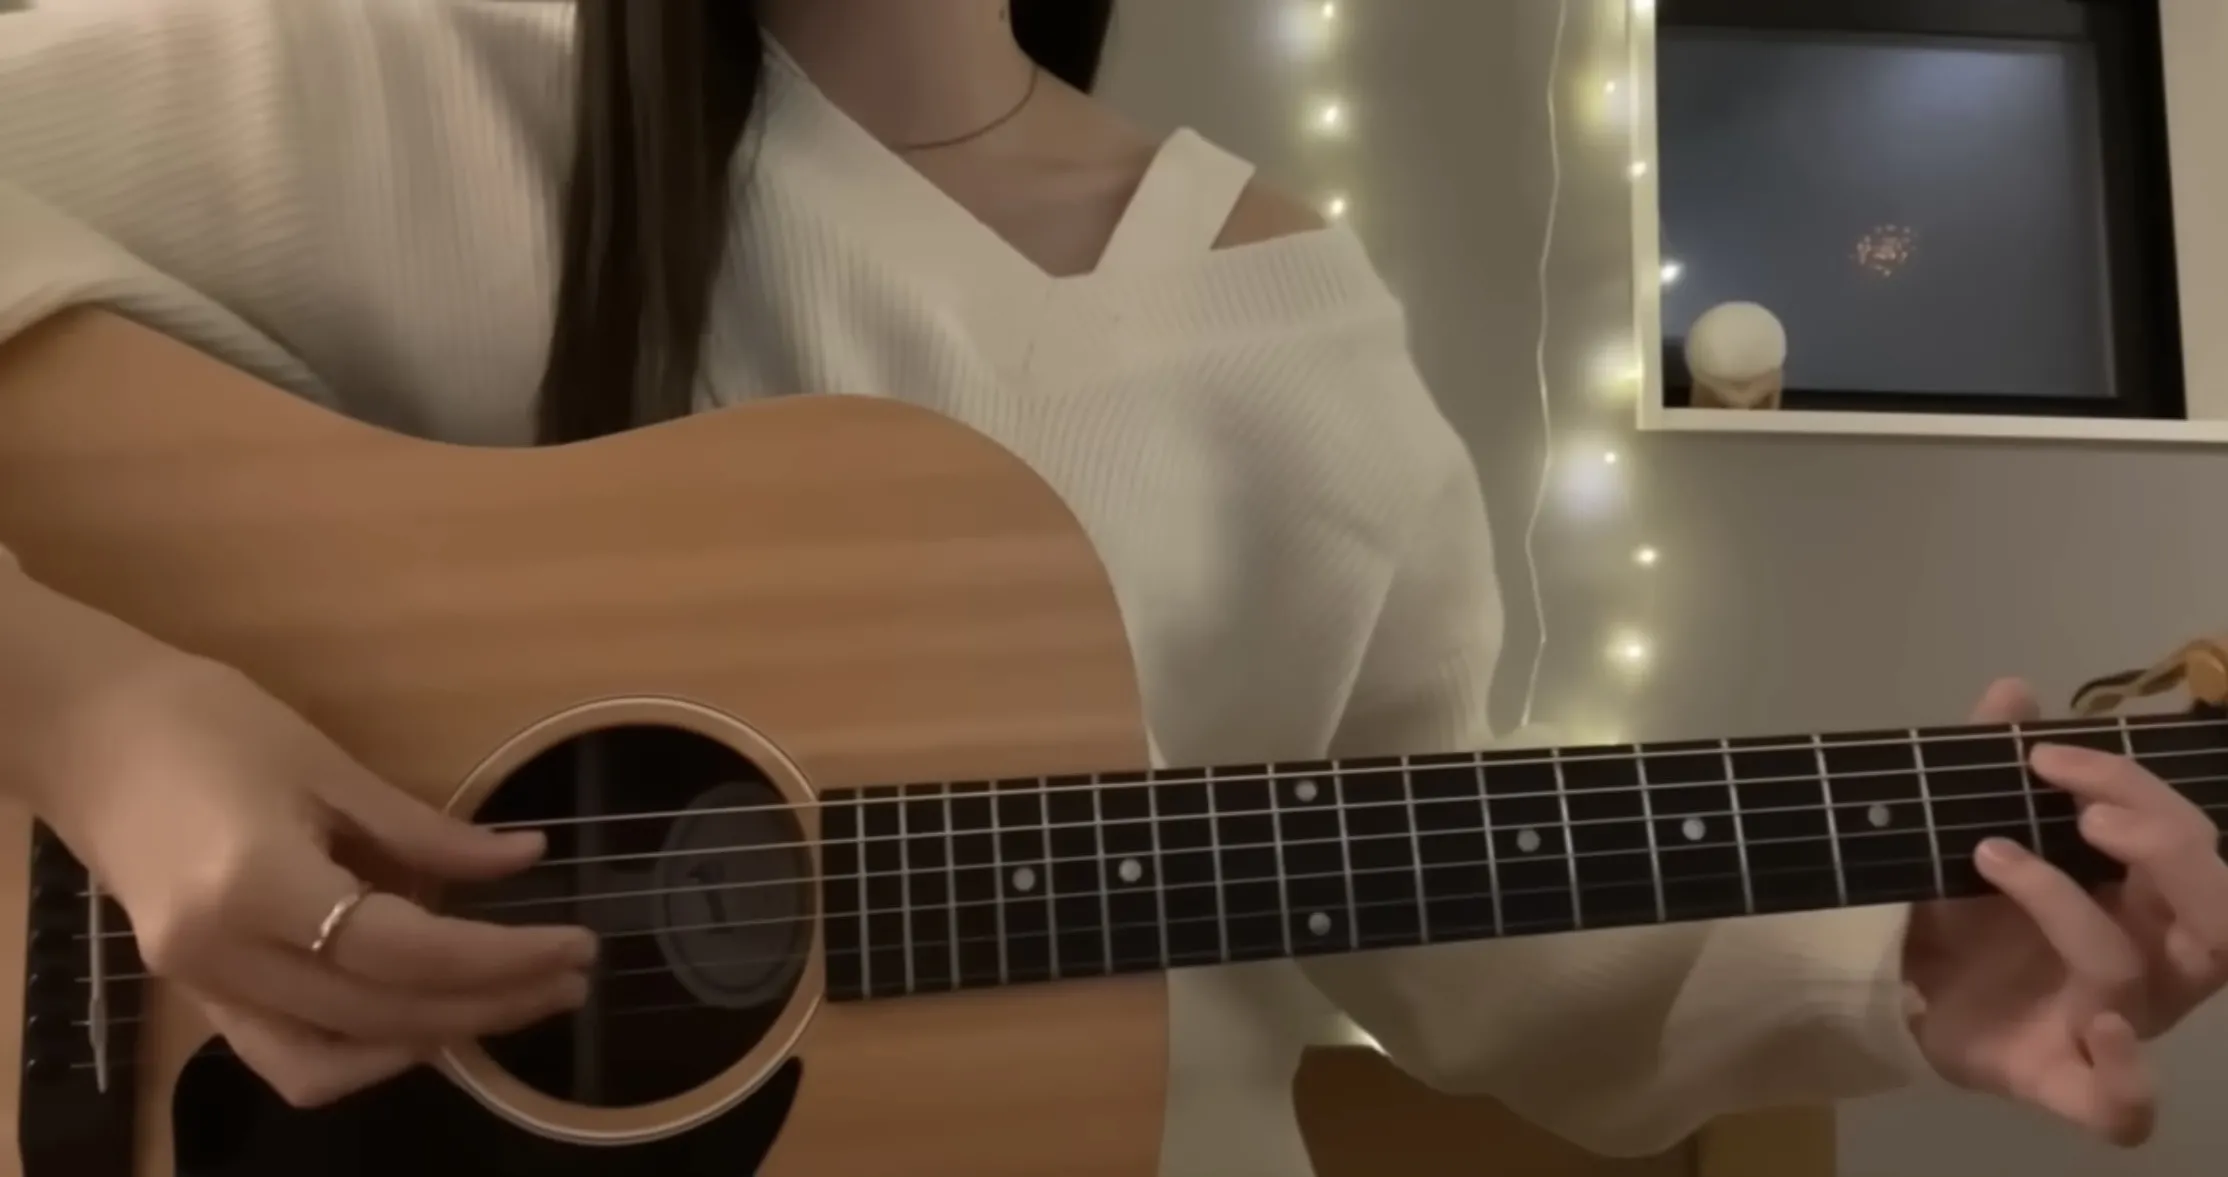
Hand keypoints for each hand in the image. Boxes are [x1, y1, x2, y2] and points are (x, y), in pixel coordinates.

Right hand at [37, 655, 595, 1106]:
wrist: (89, 731)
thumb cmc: (209, 722)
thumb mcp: (329, 765)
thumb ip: (427, 833)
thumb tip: (524, 860)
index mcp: (257, 885)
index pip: (404, 950)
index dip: (502, 957)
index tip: (575, 944)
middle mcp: (223, 956)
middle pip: (381, 1012)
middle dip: (491, 1003)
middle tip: (570, 976)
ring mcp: (201, 986)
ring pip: (331, 1060)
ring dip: (432, 1039)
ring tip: (514, 1001)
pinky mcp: (197, 994)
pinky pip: (287, 1056)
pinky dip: (364, 1051)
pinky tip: (426, 1017)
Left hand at [1904, 678, 2227, 1145]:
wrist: (1903, 992)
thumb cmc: (1973, 911)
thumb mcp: (1972, 827)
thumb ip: (1989, 757)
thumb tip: (2012, 690)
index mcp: (2148, 898)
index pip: (2186, 835)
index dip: (2131, 785)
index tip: (2042, 755)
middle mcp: (2153, 961)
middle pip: (2216, 911)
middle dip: (2166, 846)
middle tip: (2082, 812)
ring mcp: (2115, 1023)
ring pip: (2143, 975)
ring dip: (2071, 907)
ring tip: (1994, 855)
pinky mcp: (2065, 1080)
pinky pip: (2125, 1108)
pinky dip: (2130, 1080)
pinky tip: (2097, 1026)